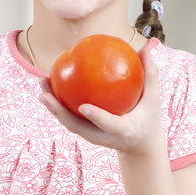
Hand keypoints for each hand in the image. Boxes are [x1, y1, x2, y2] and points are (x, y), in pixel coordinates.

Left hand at [38, 41, 164, 156]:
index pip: (108, 124)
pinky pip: (68, 116)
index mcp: (123, 130)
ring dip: (51, 104)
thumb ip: (149, 76)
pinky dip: (57, 102)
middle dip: (58, 112)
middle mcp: (102, 136)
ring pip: (68, 122)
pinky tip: (50, 84)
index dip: (96, 117)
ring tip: (42, 82)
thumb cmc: (147, 118)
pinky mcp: (85, 131)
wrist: (139, 145)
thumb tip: (145, 49)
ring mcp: (91, 136)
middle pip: (77, 126)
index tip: (84, 107)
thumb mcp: (152, 100)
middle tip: (44, 94)